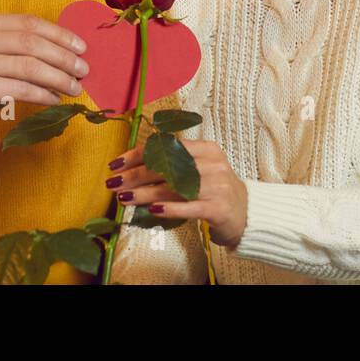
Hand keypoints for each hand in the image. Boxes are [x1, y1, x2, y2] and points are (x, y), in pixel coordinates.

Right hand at [0, 13, 89, 149]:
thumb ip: (17, 46)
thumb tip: (67, 49)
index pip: (27, 23)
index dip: (58, 33)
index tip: (81, 46)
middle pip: (31, 43)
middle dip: (63, 57)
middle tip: (83, 69)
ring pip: (31, 67)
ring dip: (59, 78)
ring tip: (75, 87)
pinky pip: (23, 89)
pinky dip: (45, 94)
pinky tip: (56, 99)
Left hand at [107, 139, 247, 247]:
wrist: (247, 213)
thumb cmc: (215, 191)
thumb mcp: (199, 171)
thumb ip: (173, 166)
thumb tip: (131, 170)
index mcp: (206, 149)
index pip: (166, 147)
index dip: (138, 155)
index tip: (116, 164)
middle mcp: (212, 164)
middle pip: (167, 167)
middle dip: (135, 175)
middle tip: (112, 183)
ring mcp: (217, 186)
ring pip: (174, 188)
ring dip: (144, 194)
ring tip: (122, 199)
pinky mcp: (218, 208)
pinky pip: (189, 207)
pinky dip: (169, 208)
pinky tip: (152, 210)